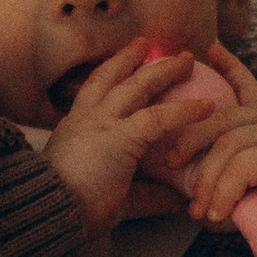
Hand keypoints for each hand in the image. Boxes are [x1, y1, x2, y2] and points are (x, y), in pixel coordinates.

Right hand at [41, 43, 223, 237]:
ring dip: (164, 70)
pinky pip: (158, 118)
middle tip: (151, 44)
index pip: (94, 89)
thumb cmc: (72, 209)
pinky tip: (206, 107)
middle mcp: (87, 117)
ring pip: (138, 86)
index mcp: (76, 126)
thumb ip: (147, 194)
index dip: (111, 70)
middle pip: (113, 76)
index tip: (126, 59)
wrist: (51, 212)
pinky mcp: (119, 138)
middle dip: (134, 58)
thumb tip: (178, 199)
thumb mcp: (114, 197)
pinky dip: (184, 111)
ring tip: (186, 60)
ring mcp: (102, 123)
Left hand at [170, 47, 256, 256]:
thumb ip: (234, 180)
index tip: (212, 48)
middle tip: (170, 165)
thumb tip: (193, 196)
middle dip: (190, 140)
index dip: (231, 68)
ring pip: (226, 147)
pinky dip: (224, 192)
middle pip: (220, 120)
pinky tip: (219, 214)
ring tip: (200, 212)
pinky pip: (240, 167)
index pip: (248, 90)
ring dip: (207, 183)